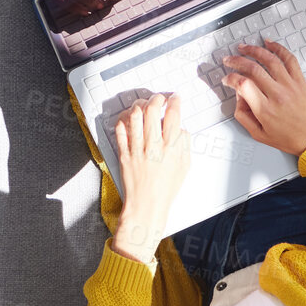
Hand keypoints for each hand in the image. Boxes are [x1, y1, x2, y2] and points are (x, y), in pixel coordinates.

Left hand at [110, 93, 189, 262]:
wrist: (146, 206)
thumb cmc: (165, 190)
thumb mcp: (184, 167)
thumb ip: (185, 145)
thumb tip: (181, 128)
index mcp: (171, 149)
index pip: (173, 115)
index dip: (175, 102)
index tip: (174, 99)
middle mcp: (153, 147)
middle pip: (152, 110)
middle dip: (157, 99)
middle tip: (159, 99)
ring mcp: (136, 149)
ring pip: (135, 116)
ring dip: (139, 105)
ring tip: (144, 104)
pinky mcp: (124, 154)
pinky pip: (120, 130)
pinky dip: (124, 119)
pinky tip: (129, 117)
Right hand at [221, 40, 305, 155]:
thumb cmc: (290, 137)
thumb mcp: (259, 134)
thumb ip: (243, 116)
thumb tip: (238, 98)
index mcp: (265, 109)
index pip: (243, 85)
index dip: (230, 79)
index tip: (227, 79)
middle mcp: (277, 94)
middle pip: (253, 69)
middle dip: (236, 61)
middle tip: (229, 60)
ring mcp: (290, 85)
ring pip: (269, 60)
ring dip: (254, 50)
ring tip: (244, 48)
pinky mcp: (299, 80)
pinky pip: (289, 59)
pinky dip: (278, 48)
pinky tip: (269, 43)